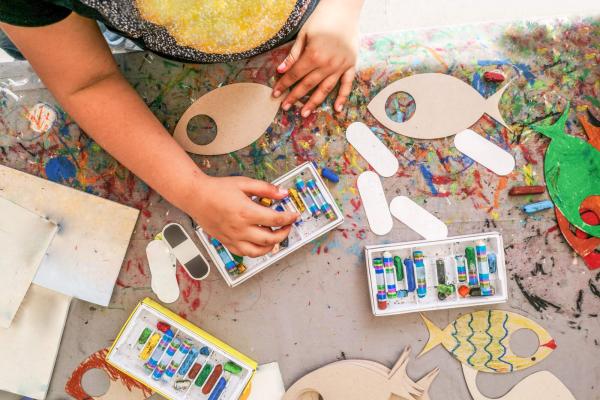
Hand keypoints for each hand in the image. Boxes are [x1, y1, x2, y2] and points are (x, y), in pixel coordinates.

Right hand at [187, 176, 299, 256]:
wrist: (196, 196)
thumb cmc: (217, 189)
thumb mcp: (244, 183)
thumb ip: (266, 189)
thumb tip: (283, 193)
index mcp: (246, 212)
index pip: (276, 219)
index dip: (289, 218)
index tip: (294, 215)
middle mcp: (240, 228)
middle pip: (270, 239)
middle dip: (284, 233)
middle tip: (288, 226)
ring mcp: (233, 238)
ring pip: (258, 251)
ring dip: (272, 246)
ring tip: (276, 237)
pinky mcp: (227, 242)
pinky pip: (244, 253)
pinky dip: (256, 252)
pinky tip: (260, 244)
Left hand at [272, 0, 360, 116]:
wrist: (345, 9)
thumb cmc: (322, 19)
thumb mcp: (304, 34)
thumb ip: (293, 54)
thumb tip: (280, 70)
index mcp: (313, 55)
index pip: (295, 74)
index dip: (284, 85)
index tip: (275, 94)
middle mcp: (327, 64)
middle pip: (308, 85)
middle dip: (294, 97)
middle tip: (285, 107)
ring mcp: (340, 66)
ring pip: (325, 89)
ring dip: (313, 102)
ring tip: (304, 113)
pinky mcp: (351, 65)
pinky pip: (346, 84)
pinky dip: (342, 97)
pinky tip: (336, 109)